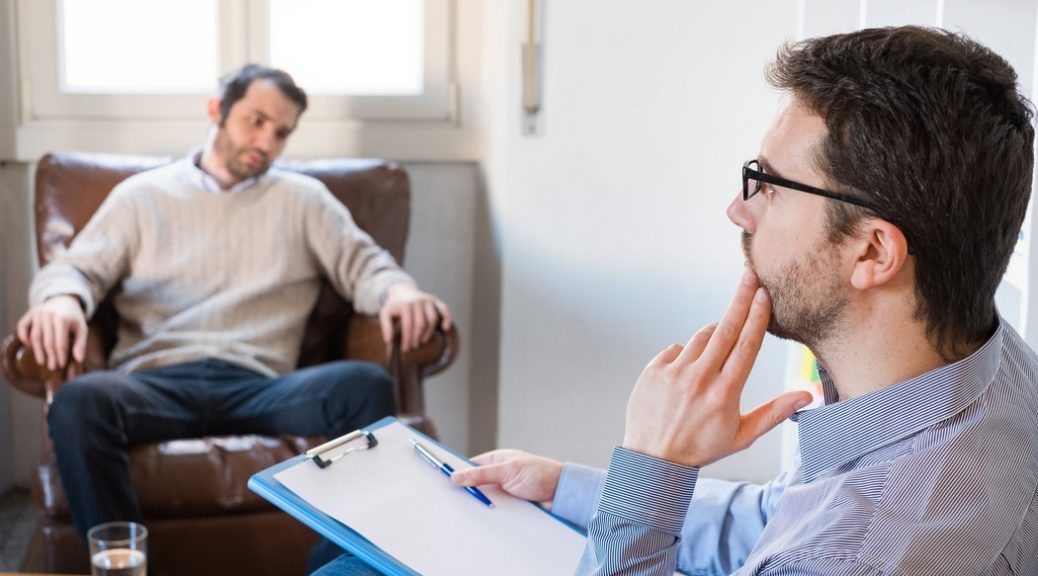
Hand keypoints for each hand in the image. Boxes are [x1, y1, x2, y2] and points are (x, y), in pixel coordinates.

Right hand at [15, 295, 88, 371]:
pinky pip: (22, 326)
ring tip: (42, 362)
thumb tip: (79, 360)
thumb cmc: (74, 317)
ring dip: (37, 351)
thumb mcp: (82, 328)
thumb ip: (81, 343)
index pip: (60, 342)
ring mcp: (37, 313)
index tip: (61, 365)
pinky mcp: (30, 313)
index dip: (60, 355)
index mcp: (63, 318)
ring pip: (35, 336)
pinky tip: (28, 346)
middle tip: (52, 367)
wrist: (64, 299)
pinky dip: (23, 336)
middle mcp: (48, 315)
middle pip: (47, 341)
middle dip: (50, 356)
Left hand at [379, 283, 451, 351]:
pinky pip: (444, 309)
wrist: (403, 291)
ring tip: (422, 341)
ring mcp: (428, 300)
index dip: (407, 339)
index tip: (405, 349)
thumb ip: (386, 327)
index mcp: (405, 305)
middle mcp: (418, 301)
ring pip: (432, 319)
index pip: (408, 326)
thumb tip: (389, 341)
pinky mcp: (436, 300)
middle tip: (413, 347)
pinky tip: (445, 328)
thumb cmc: (394, 306)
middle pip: (420, 324)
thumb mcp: (385, 314)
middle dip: (416, 338)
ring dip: (428, 333)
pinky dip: (447, 318)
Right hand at [450, 449, 563, 509]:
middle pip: (475, 485)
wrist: (562, 493)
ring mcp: (504, 491)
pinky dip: (492, 514)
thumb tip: (457, 475)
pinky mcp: (510, 506)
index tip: (444, 479)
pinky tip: (487, 518)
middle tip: (456, 500)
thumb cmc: (540, 473)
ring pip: (484, 499)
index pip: (470, 465)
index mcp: (497, 461)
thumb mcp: (508, 471)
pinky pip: (495, 510)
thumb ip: (481, 474)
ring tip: (474, 510)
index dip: (458, 472)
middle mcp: (499, 475)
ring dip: (482, 504)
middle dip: (468, 492)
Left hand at [622, 270, 811, 467]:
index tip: (765, 294)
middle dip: (740, 299)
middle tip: (750, 275)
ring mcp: (674, 373)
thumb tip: (808, 395)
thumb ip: (775, 412)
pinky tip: (686, 376)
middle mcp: (700, 379)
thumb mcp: (741, 436)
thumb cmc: (701, 448)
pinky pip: (676, 349)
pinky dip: (686, 355)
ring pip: (700, 338)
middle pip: (725, 329)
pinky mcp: (653, 370)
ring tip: (715, 357)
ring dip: (713, 336)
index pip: (746, 346)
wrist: (652, 459)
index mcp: (725, 393)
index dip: (757, 317)